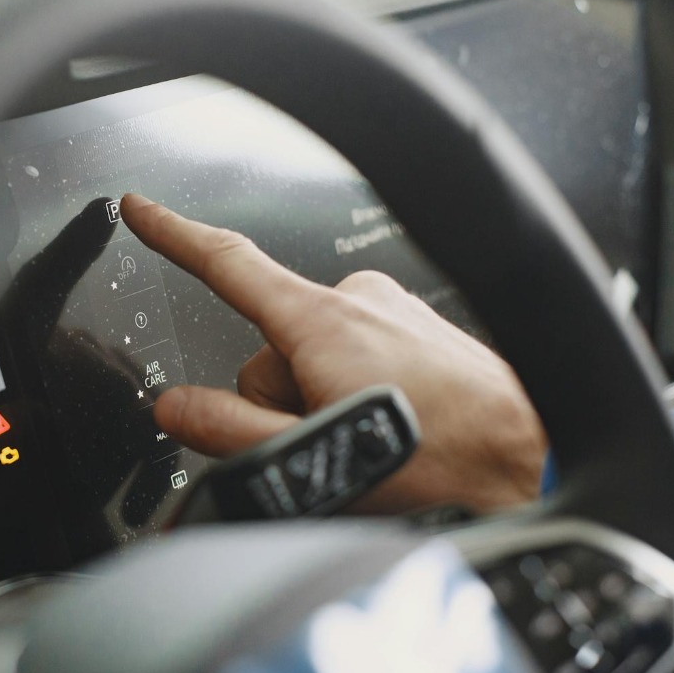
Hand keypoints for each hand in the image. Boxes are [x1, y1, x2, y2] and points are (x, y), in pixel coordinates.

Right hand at [120, 192, 546, 512]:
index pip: (227, 263)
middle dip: (284, 403)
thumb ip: (229, 433)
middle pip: (270, 350)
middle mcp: (356, 300)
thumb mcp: (314, 461)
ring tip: (374, 440)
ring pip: (314, 357)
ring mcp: (389, 310)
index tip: (139, 210)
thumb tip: (174, 408)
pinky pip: (355, 352)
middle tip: (328, 445)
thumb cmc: (445, 462)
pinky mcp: (414, 325)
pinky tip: (395, 424)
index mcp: (322, 323)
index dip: (173, 235)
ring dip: (323, 401)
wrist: (533, 460)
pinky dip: (356, 386)